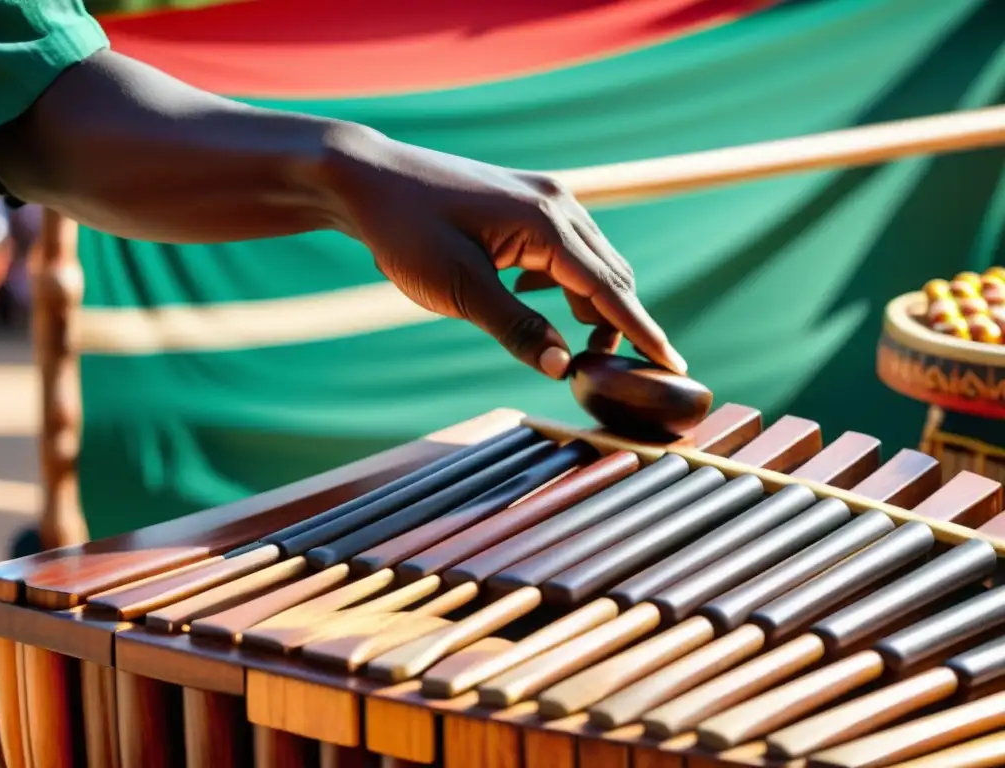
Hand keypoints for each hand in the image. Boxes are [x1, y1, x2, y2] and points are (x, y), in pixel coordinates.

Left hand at [322, 124, 686, 379]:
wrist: (365, 179)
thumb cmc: (405, 230)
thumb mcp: (458, 288)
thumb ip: (515, 326)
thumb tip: (561, 365)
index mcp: (547, 222)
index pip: (610, 289)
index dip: (643, 332)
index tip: (674, 365)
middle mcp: (557, 204)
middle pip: (609, 276)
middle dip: (617, 327)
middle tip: (609, 376)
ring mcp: (542, 198)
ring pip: (589, 263)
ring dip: (590, 307)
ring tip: (577, 349)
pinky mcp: (525, 202)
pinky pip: (564, 250)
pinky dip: (565, 283)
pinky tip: (534, 299)